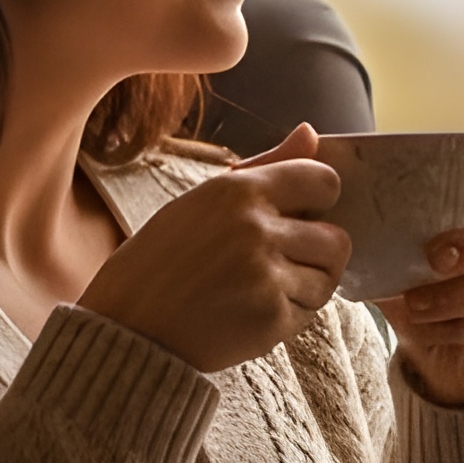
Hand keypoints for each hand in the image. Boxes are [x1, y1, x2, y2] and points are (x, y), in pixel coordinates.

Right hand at [79, 129, 348, 371]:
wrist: (127, 330)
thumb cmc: (161, 262)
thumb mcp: (202, 202)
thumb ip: (265, 169)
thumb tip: (311, 132)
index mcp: (238, 190)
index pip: (325, 180)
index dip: (317, 202)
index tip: (295, 218)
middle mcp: (256, 227)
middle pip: (336, 237)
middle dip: (314, 254)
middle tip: (272, 265)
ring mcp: (266, 274)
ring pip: (328, 278)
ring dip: (304, 287)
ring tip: (257, 290)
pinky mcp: (271, 317)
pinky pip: (310, 312)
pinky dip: (287, 317)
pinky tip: (248, 313)